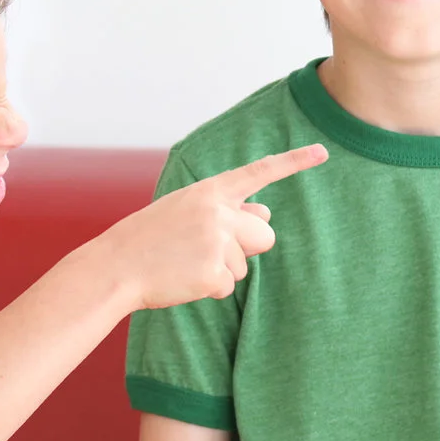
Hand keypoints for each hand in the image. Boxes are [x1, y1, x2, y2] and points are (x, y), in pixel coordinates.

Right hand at [104, 145, 326, 310]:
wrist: (115, 266)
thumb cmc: (150, 238)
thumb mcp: (185, 210)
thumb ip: (225, 208)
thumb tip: (267, 211)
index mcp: (210, 191)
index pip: (260, 172)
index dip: (294, 162)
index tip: (324, 151)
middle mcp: (218, 212)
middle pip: (265, 235)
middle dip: (247, 247)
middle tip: (207, 251)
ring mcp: (217, 242)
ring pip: (246, 266)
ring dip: (221, 271)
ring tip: (185, 263)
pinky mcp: (214, 273)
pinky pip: (229, 287)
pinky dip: (209, 289)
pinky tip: (183, 278)